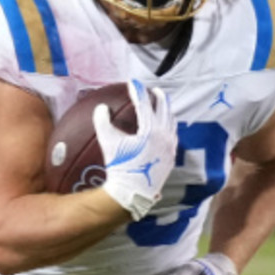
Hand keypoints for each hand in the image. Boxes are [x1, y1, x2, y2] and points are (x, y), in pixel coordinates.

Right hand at [95, 80, 176, 219]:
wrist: (133, 192)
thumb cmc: (120, 167)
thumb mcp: (108, 143)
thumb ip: (103, 122)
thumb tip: (101, 107)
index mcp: (150, 130)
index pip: (144, 104)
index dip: (138, 91)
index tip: (133, 82)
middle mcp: (164, 135)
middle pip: (164, 109)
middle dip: (159, 97)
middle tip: (153, 90)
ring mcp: (170, 146)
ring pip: (172, 122)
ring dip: (167, 111)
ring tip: (162, 106)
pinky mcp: (171, 156)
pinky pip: (174, 135)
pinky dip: (170, 126)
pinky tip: (166, 128)